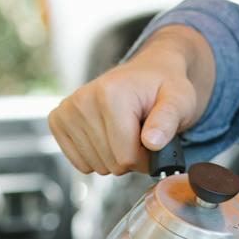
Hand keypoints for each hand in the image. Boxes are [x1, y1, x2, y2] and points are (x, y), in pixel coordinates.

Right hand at [48, 26, 206, 174]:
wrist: (148, 72)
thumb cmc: (165, 87)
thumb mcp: (180, 100)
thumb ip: (168, 120)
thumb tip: (151, 142)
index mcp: (110, 94)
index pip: (126, 157)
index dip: (146, 158)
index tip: (154, 141)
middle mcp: (83, 100)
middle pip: (111, 163)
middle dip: (131, 158)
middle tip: (140, 134)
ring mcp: (67, 110)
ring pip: (96, 166)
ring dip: (115, 157)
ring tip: (125, 131)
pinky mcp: (58, 120)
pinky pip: (80, 163)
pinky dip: (97, 157)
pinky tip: (108, 135)